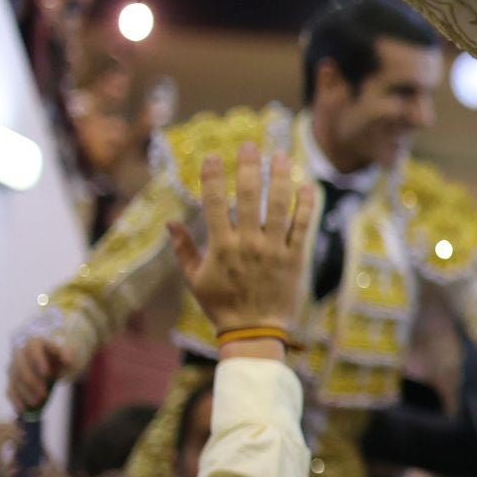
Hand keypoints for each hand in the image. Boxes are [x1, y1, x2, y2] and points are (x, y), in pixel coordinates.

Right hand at [7, 336, 72, 411]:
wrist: (53, 361)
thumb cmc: (61, 357)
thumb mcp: (68, 354)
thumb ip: (68, 355)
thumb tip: (68, 360)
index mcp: (35, 343)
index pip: (33, 348)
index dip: (38, 360)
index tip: (47, 374)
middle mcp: (20, 353)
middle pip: (21, 366)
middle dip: (31, 381)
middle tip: (43, 394)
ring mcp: (13, 367)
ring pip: (14, 379)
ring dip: (24, 393)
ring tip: (36, 403)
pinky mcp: (12, 380)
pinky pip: (10, 390)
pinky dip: (15, 400)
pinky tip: (22, 409)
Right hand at [164, 145, 313, 339]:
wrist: (255, 331)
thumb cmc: (222, 305)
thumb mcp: (195, 280)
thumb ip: (183, 249)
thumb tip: (168, 222)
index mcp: (221, 246)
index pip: (214, 202)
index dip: (213, 176)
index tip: (213, 156)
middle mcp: (248, 243)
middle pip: (249, 196)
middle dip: (249, 167)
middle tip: (250, 145)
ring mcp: (274, 249)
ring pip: (280, 205)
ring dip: (280, 177)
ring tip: (280, 156)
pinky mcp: (295, 257)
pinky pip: (303, 226)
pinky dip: (306, 204)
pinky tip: (308, 185)